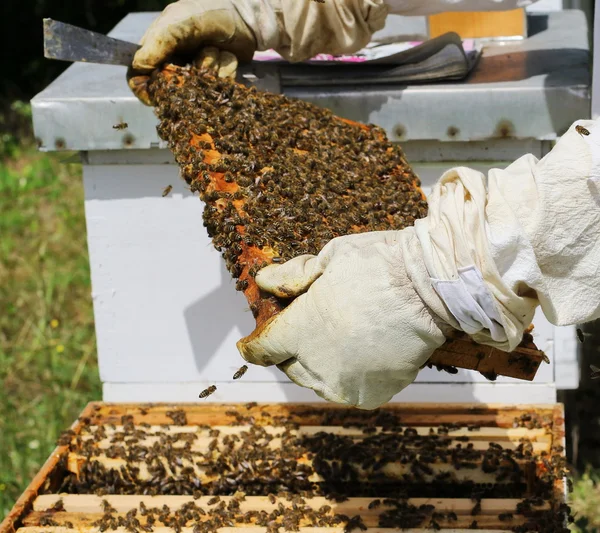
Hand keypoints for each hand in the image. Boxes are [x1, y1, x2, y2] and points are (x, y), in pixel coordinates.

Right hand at [127, 0, 256, 104]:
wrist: (243, 14)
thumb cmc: (207, 12)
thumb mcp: (177, 23)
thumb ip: (157, 44)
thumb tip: (139, 68)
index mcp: (158, 48)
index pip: (139, 76)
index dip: (145, 88)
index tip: (157, 95)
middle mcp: (176, 63)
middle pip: (171, 89)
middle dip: (187, 76)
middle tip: (198, 60)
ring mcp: (197, 73)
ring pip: (198, 90)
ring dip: (210, 68)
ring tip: (215, 48)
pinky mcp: (218, 79)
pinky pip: (219, 87)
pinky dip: (226, 70)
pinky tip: (228, 55)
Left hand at [236, 231, 447, 409]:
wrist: (431, 288)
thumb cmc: (378, 266)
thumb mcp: (329, 258)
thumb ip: (292, 275)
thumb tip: (264, 282)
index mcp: (299, 330)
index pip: (262, 349)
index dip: (253, 345)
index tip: (249, 344)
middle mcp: (317, 363)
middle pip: (289, 366)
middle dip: (291, 349)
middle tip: (307, 328)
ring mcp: (346, 382)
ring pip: (317, 380)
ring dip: (319, 363)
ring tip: (338, 338)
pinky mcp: (372, 393)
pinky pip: (348, 387)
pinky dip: (348, 374)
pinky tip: (360, 351)